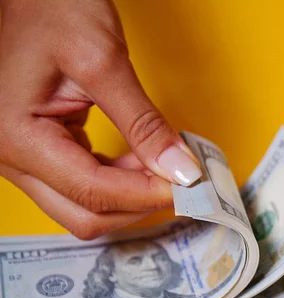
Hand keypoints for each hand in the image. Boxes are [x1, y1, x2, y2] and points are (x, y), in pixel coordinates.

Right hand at [0, 0, 201, 239]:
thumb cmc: (50, 9)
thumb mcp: (103, 62)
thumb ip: (143, 123)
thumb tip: (180, 169)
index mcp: (18, 137)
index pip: (93, 192)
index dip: (148, 194)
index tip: (190, 185)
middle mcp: (12, 158)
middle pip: (85, 215)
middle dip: (139, 203)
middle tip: (181, 180)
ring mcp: (23, 158)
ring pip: (84, 206)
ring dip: (130, 194)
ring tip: (164, 164)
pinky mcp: (39, 151)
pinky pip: (81, 185)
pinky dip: (117, 180)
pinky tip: (141, 160)